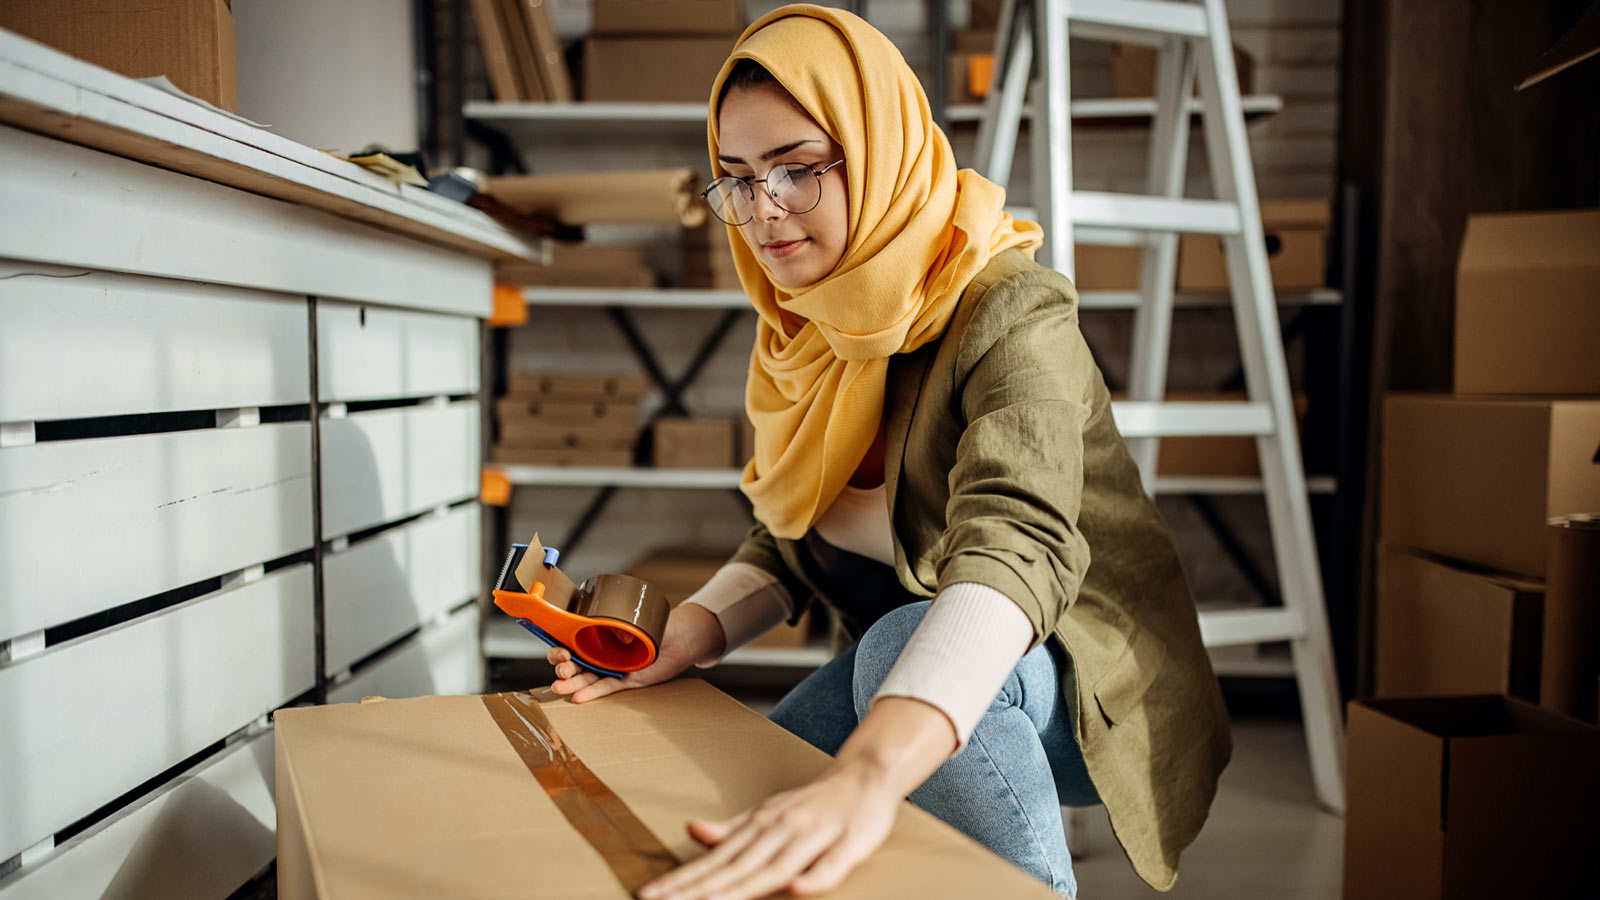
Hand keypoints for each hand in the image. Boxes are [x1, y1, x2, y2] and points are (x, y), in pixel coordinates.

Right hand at [549, 603, 725, 702]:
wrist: (681, 637)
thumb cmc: (657, 624)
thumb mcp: (639, 619)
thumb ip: (627, 624)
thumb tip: (620, 635)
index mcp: (597, 634)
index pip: (570, 641)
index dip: (559, 647)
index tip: (560, 651)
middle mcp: (601, 652)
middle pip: (574, 662)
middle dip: (563, 667)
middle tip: (563, 670)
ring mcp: (611, 667)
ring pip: (586, 678)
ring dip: (572, 684)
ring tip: (560, 688)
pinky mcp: (626, 680)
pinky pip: (606, 687)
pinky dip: (592, 693)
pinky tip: (578, 698)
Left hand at [637, 759, 899, 899]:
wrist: (865, 774)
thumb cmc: (812, 804)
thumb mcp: (767, 814)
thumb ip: (731, 829)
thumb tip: (691, 831)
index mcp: (760, 826)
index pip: (715, 860)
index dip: (683, 880)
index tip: (650, 895)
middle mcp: (781, 831)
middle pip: (737, 867)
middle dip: (700, 890)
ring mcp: (815, 837)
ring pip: (776, 869)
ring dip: (743, 889)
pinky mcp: (849, 844)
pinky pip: (831, 867)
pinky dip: (815, 879)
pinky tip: (798, 891)